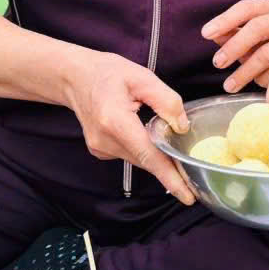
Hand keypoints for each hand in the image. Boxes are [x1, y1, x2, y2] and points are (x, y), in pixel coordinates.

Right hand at [63, 50, 195, 204]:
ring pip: (140, 159)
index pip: (148, 155)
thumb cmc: (107, 73)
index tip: (187, 196)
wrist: (75, 77)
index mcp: (115, 121)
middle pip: (146, 160)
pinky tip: (144, 131)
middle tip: (194, 167)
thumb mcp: (142, 77)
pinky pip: (131, 154)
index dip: (170, 177)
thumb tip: (182, 126)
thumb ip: (166, 101)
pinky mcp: (101, 151)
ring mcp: (100, 149)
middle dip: (171, 165)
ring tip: (165, 133)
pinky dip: (143, 148)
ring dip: (156, 153)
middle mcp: (105, 141)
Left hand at [202, 0, 268, 91]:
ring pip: (267, 54)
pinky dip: (263, 79)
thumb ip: (234, 31)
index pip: (246, 8)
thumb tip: (213, 35)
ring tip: (229, 84)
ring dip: (245, 71)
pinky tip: (255, 82)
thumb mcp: (256, 31)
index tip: (206, 34)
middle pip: (257, 28)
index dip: (225, 20)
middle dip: (234, 47)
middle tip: (217, 62)